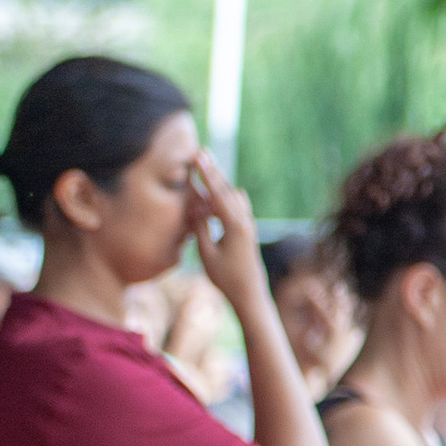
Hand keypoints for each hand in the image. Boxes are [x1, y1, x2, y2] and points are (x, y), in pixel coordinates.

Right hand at [184, 155, 265, 308]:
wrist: (249, 293)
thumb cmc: (226, 278)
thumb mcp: (206, 254)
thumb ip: (201, 229)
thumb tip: (196, 209)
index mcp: (235, 225)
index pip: (218, 193)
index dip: (206, 174)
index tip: (198, 157)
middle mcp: (244, 220)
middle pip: (226, 188)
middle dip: (212, 171)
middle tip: (201, 152)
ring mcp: (248, 224)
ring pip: (230, 196)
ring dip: (216, 184)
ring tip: (203, 169)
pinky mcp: (246, 230)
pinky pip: (233, 207)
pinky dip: (221, 198)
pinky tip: (212, 195)